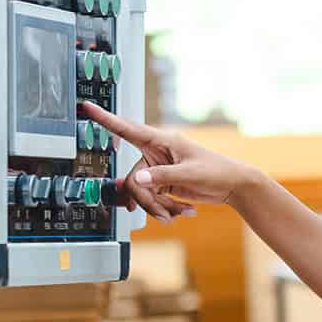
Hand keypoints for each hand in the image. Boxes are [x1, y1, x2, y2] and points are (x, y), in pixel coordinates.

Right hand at [81, 101, 249, 220]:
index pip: (127, 129)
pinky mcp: (162, 184)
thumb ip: (162, 176)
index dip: (106, 119)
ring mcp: (158, 170)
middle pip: (133, 179)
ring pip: (141, 193)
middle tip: (164, 214)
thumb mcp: (190, 173)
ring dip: (158, 208)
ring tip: (180, 214)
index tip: (88, 107)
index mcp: (162, 141)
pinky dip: (165, 209)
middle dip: (147, 200)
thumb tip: (136, 180)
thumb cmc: (217, 171)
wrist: (233, 186)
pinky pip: (152, 200)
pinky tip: (184, 212)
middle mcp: (156, 154)